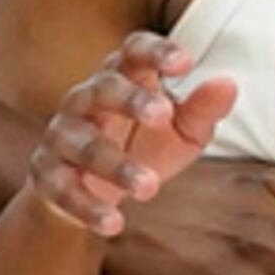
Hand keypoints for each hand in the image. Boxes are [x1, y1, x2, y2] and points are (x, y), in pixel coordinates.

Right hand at [29, 34, 234, 239]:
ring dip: (116, 165)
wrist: (88, 193)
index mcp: (121, 77)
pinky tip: (114, 223)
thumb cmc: (143, 147)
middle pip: (104, 88)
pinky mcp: (46, 174)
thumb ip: (202, 109)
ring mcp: (62, 135)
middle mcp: (85, 98)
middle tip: (162, 115)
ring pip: (85, 144)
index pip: (133, 51)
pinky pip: (63, 188)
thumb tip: (228, 84)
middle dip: (131, 99)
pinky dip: (87, 207)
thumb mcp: (180, 131)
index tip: (185, 62)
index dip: (156, 52)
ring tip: (150, 188)